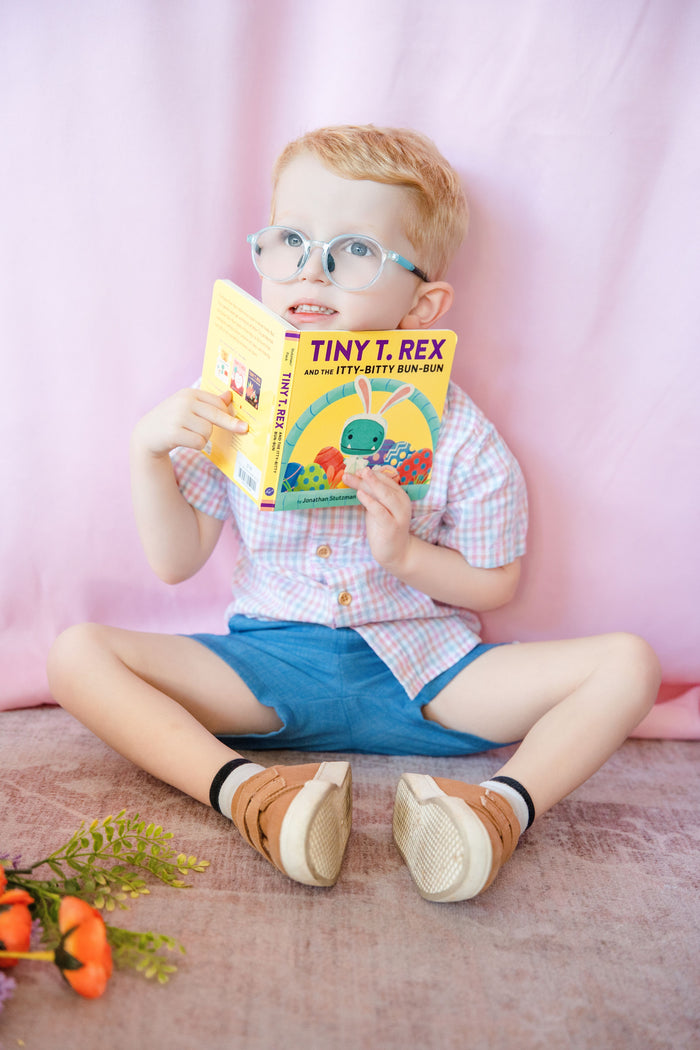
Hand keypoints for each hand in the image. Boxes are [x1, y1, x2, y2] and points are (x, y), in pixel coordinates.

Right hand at [132, 388, 247, 457]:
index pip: (217, 403)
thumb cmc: (172, 419)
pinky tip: (186, 442)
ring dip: (204, 437)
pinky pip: (199, 442)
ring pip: (208, 431)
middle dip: (231, 424)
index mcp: (189, 393)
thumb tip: (228, 396)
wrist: (146, 434)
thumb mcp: (188, 406)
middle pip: (217, 415)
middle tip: (244, 429)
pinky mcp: (174, 433)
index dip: (228, 414)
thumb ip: (208, 402)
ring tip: (190, 434)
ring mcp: (178, 417)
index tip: (240, 422)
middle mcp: (184, 402)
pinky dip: (197, 446)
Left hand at [342, 466, 412, 572]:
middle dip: (370, 476)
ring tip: (358, 476)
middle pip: (384, 486)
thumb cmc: (385, 528)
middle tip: (357, 469)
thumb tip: (357, 477)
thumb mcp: (378, 508)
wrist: (396, 553)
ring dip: (370, 485)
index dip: (372, 473)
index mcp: (400, 495)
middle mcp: (402, 503)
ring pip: (385, 495)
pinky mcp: (392, 527)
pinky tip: (360, 494)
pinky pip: (380, 511)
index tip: (357, 469)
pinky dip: (370, 501)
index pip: (386, 480)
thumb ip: (372, 494)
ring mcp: (398, 515)